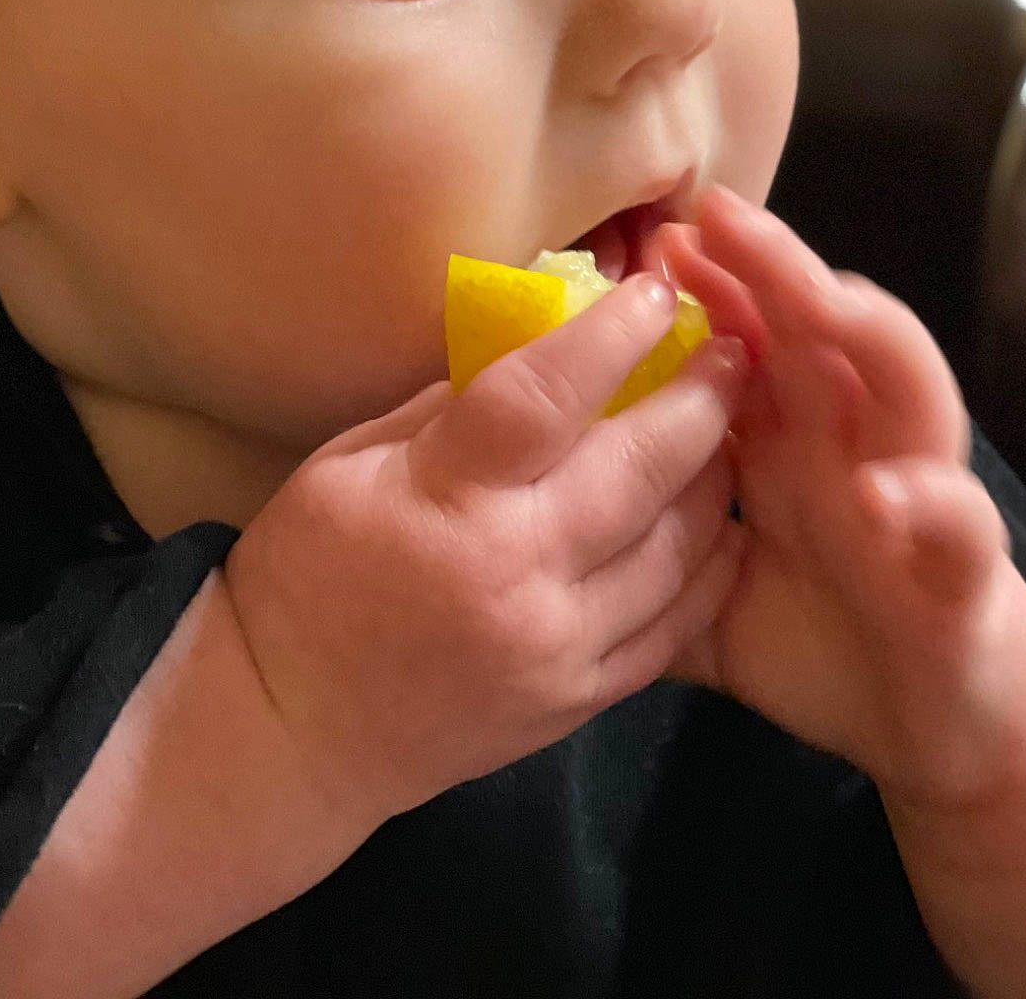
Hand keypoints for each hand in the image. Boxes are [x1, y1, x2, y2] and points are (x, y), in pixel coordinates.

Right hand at [222, 274, 747, 825]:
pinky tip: (727, 524)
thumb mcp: (347, 464)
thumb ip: (449, 406)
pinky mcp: (579, 700)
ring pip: (676, 549)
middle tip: (734, 347)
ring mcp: (556, 645)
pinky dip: (712, 569)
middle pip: (638, 468)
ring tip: (733, 426)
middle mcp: (515, 572)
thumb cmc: (307, 576)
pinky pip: (674, 628)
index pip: (544, 398)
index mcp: (444, 501)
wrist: (291, 734)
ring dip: (716, 478)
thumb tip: (537, 340)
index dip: (610, 335)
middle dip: (700, 396)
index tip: (655, 291)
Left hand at [653, 189, 1025, 809]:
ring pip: (907, 384)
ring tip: (817, 302)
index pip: (753, 335)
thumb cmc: (823, 635)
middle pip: (821, 328)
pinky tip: (880, 493)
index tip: (652, 239)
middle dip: (777, 265)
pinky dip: (925, 501)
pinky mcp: (966, 565)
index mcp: (794, 437)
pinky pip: (956, 521)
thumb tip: (533, 520)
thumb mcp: (710, 589)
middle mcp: (857, 441)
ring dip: (868, 335)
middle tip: (720, 213)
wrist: (939, 721)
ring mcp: (917, 490)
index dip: (711, 284)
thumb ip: (645, 541)